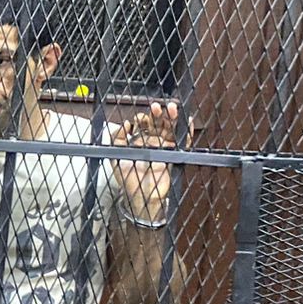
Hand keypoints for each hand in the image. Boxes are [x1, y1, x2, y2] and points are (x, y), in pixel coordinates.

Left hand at [110, 101, 178, 221]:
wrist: (140, 196)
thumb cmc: (128, 178)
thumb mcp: (115, 156)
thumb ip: (116, 139)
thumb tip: (125, 124)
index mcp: (139, 141)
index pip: (143, 125)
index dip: (143, 119)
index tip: (140, 118)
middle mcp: (152, 142)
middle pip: (158, 124)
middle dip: (157, 114)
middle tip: (156, 107)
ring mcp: (164, 148)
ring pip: (170, 129)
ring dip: (172, 118)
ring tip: (172, 108)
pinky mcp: (174, 155)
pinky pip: (183, 141)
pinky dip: (186, 131)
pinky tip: (187, 121)